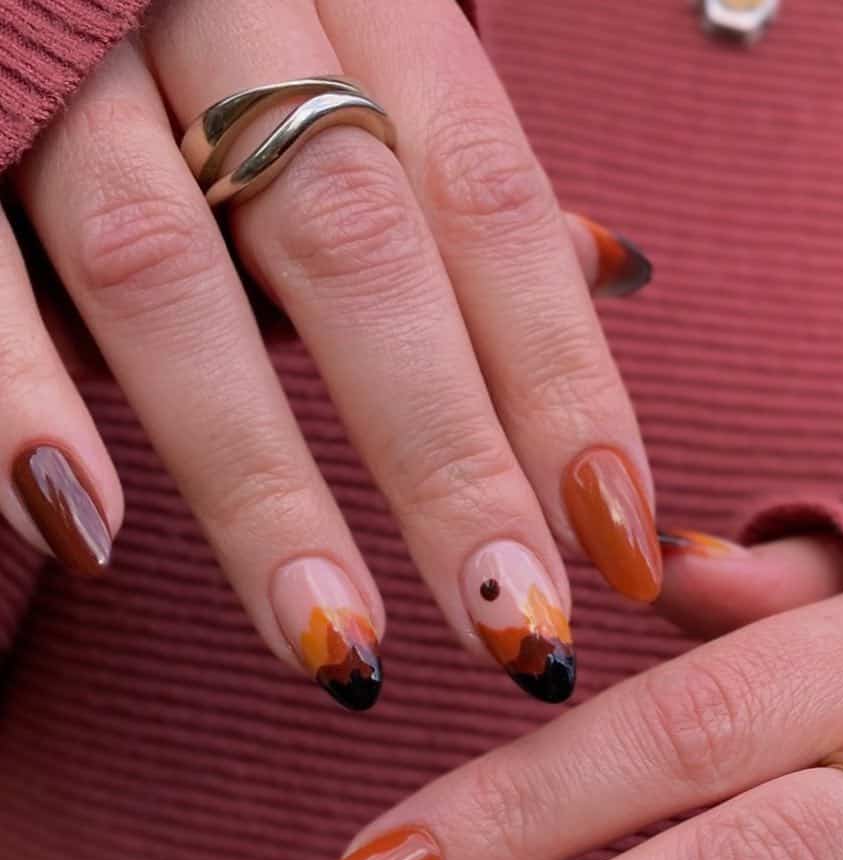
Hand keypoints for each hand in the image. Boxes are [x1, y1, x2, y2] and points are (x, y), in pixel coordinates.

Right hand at [0, 0, 658, 708]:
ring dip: (259, 485)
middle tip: (512, 632)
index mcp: (361, 10)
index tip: (618, 544)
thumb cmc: (224, 36)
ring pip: (165, 277)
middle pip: (357, 252)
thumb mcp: (362, 70)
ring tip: (338, 647)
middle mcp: (226, 16)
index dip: (563, 381)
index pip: (491, 203)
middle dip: (445, 462)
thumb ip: (460, 183)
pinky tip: (89, 534)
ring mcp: (66, 73)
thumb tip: (618, 275)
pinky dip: (25, 402)